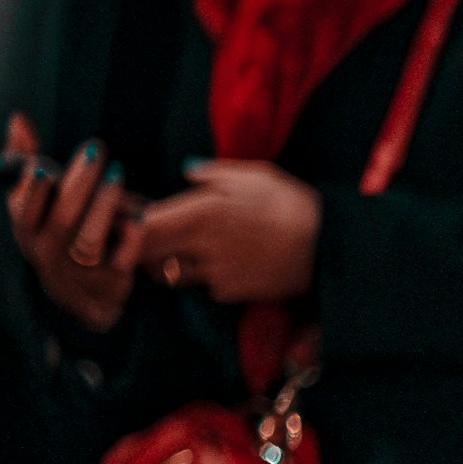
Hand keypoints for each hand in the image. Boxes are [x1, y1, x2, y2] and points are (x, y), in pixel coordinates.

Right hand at [4, 121, 140, 336]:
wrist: (84, 295)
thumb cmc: (55, 232)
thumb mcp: (36, 204)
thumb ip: (25, 162)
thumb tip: (19, 119)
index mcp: (28, 232)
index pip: (24, 214)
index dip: (32, 193)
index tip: (44, 167)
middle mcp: (48, 254)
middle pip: (61, 220)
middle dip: (78, 183)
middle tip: (95, 149)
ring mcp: (79, 271)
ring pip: (90, 240)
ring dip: (104, 204)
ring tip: (117, 172)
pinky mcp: (111, 281)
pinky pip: (122, 258)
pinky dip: (130, 235)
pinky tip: (140, 213)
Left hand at [144, 157, 325, 305]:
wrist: (330, 248)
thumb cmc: (294, 204)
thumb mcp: (257, 174)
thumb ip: (213, 172)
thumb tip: (186, 171)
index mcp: (203, 209)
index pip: (144, 223)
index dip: (132, 222)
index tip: (135, 217)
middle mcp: (202, 243)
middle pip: (147, 252)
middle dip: (142, 246)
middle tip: (151, 238)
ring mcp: (215, 271)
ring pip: (170, 272)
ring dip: (170, 263)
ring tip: (189, 251)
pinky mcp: (231, 292)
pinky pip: (203, 286)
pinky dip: (205, 278)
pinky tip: (225, 265)